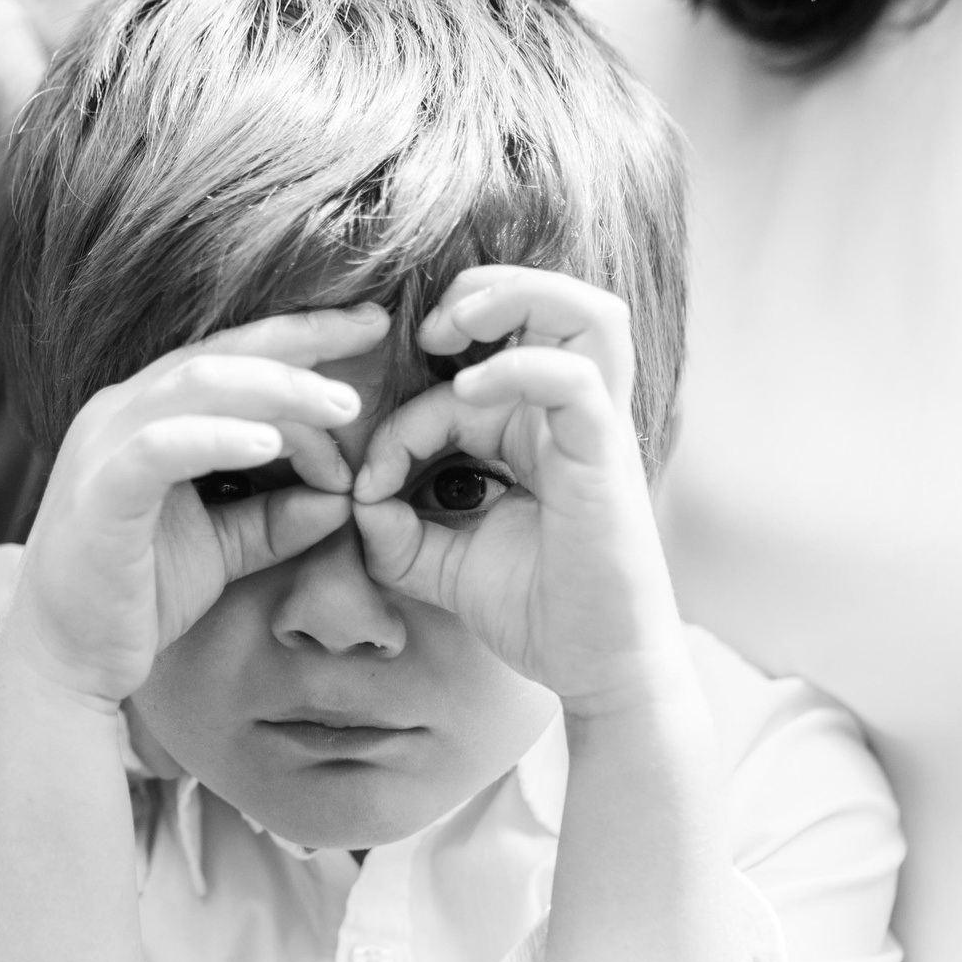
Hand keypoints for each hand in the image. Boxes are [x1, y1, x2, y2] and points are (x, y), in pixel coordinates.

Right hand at [2, 304, 385, 707]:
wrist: (65, 663)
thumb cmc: (135, 597)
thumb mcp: (222, 547)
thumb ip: (276, 516)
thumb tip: (344, 499)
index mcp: (148, 414)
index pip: (232, 354)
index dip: (303, 335)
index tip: (370, 327)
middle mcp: (121, 412)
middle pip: (222, 353)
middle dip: (303, 340)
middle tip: (371, 334)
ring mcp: (104, 448)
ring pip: (198, 385)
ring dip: (278, 389)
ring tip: (342, 407)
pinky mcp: (99, 494)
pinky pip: (161, 447)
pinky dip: (217, 437)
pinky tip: (270, 443)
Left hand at [350, 267, 683, 714]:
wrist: (597, 670)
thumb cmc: (538, 611)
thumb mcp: (444, 563)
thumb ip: (396, 528)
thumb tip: (355, 497)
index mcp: (534, 430)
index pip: (469, 374)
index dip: (406, 410)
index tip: (367, 476)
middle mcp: (569, 416)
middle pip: (552, 299)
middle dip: (484, 291)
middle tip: (428, 332)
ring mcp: (594, 429)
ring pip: (586, 313)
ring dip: (517, 298)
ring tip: (456, 330)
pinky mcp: (606, 455)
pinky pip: (574, 379)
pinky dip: (519, 368)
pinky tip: (465, 396)